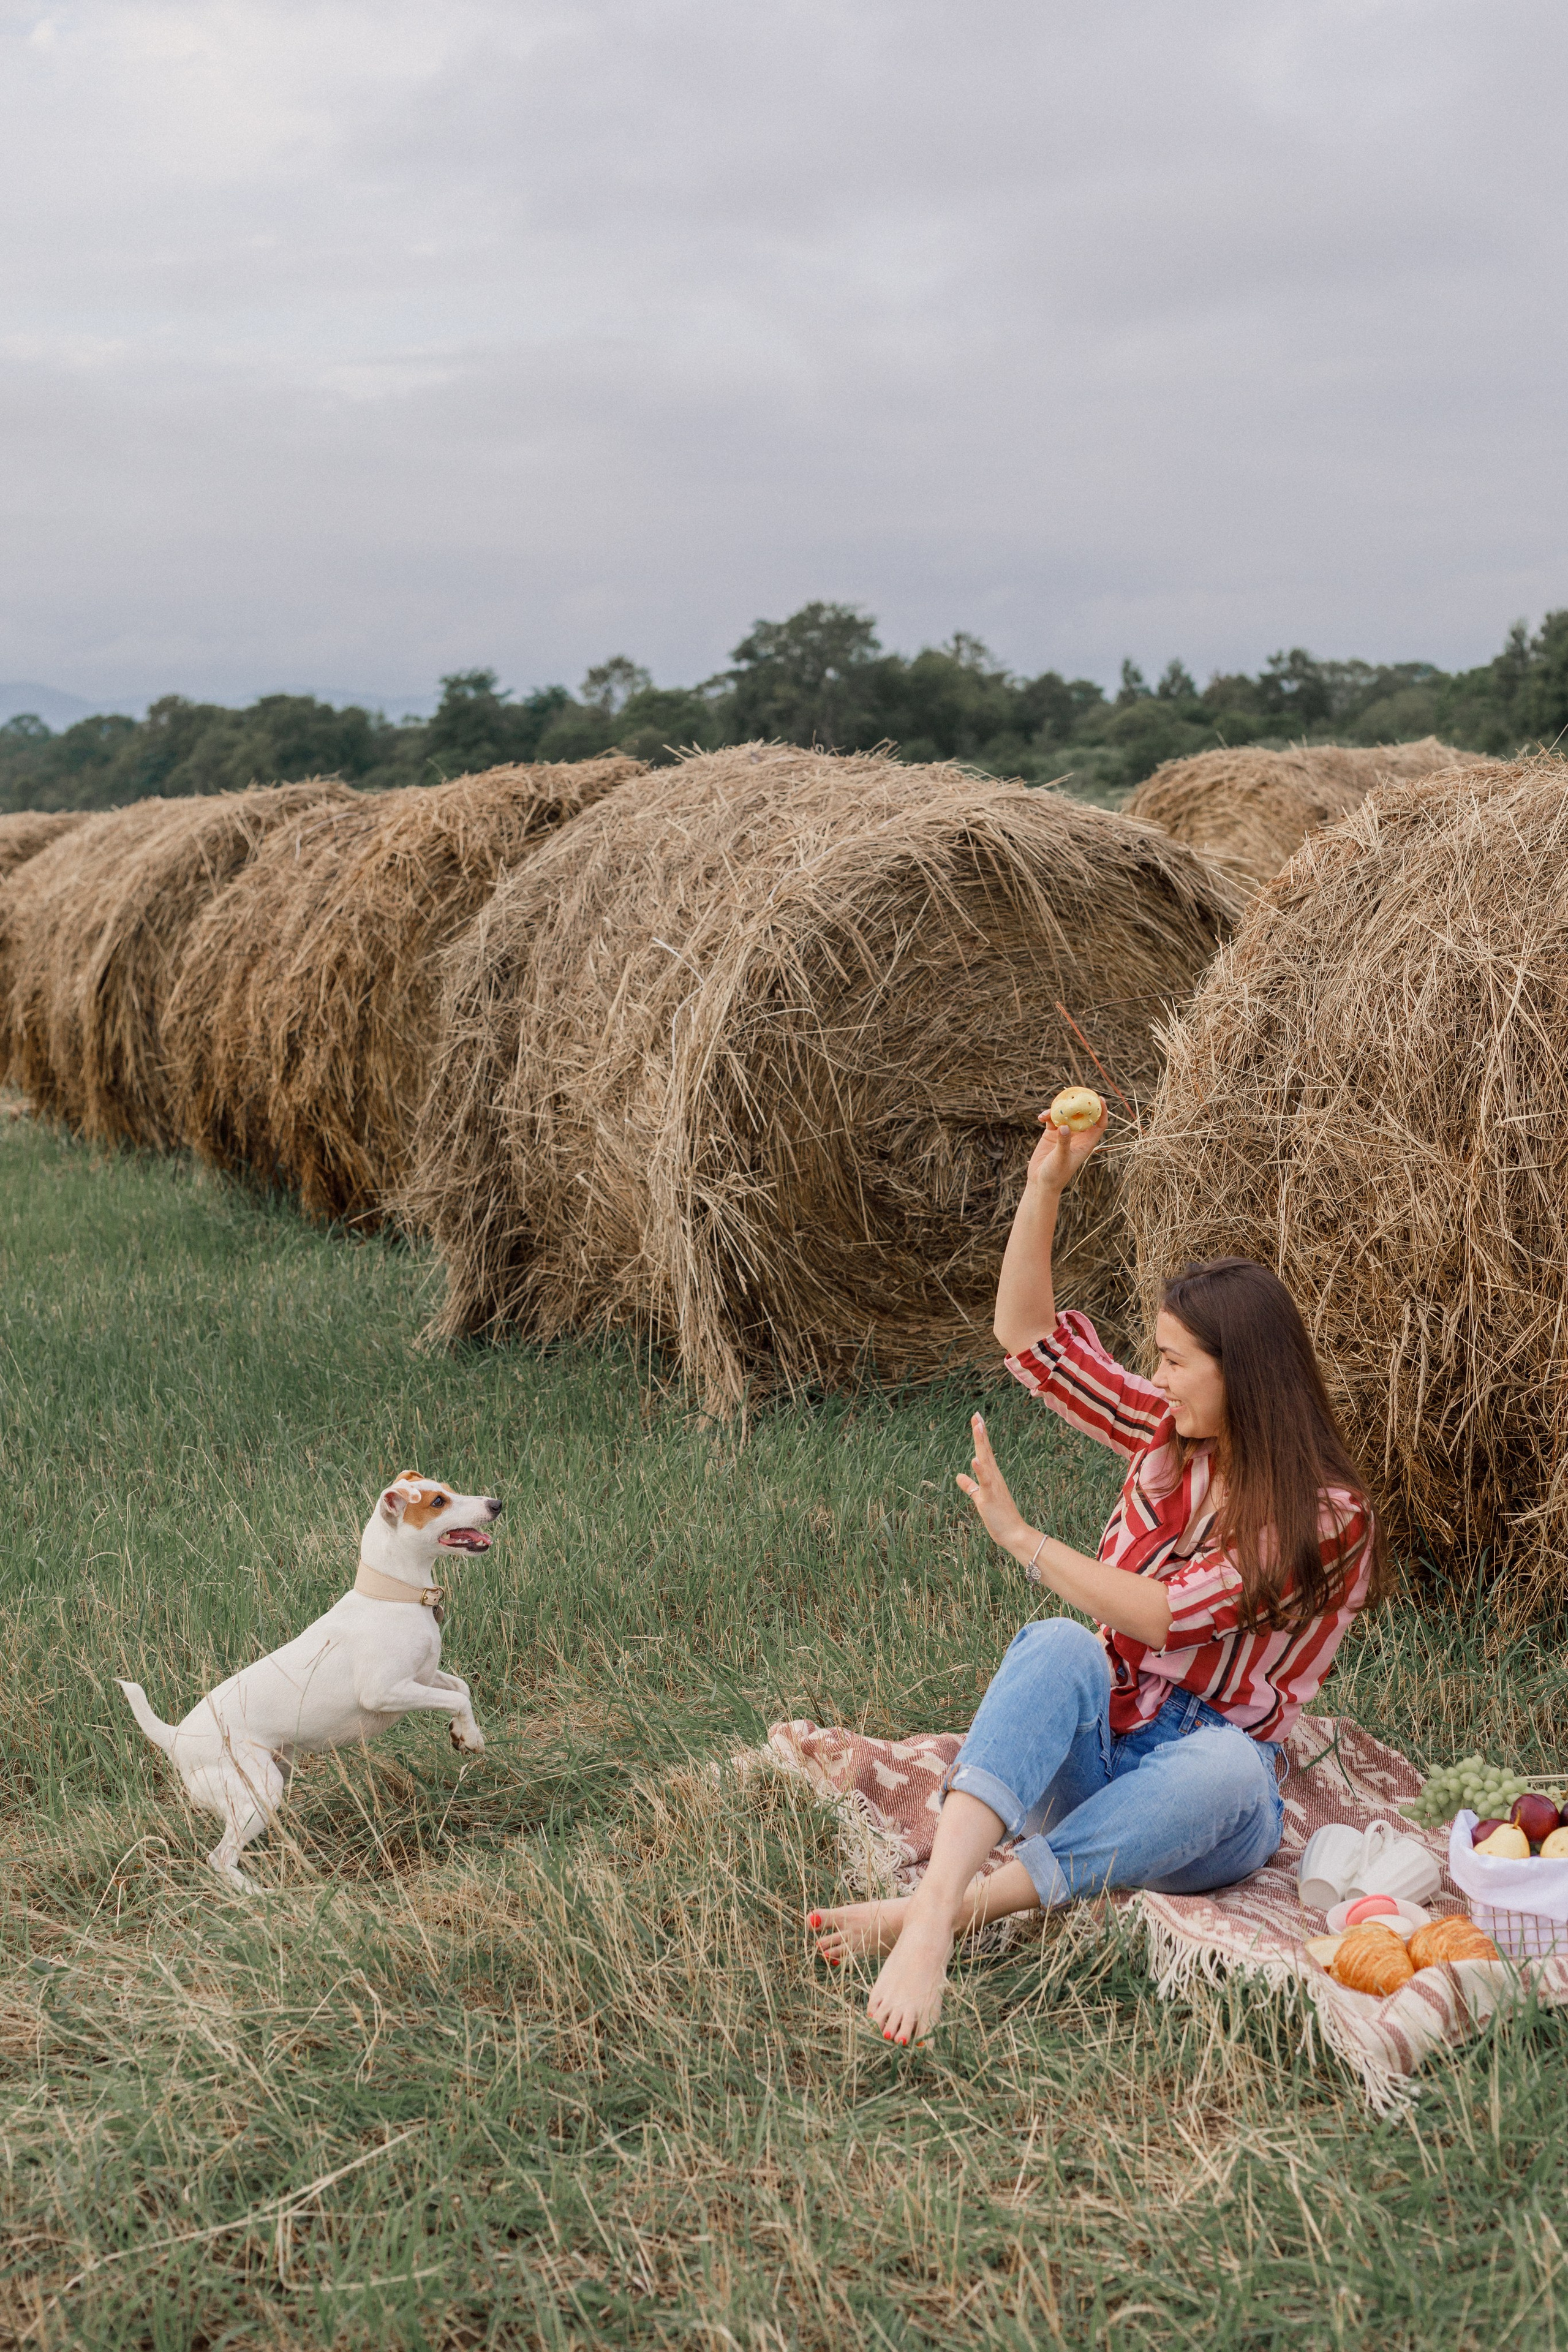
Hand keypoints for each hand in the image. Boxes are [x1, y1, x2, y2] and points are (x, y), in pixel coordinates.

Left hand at [955, 1414, 1029, 1553]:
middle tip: (976, 1415)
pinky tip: (975, 1459)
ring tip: (978, 1427)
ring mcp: (993, 1486)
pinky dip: (980, 1470)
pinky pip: (985, 1482)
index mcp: (991, 1477)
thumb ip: (969, 1486)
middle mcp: (994, 1477)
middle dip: (981, 1432)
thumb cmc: (999, 1517)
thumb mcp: (980, 1498)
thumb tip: (958, 1476)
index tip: (976, 1419)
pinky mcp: (991, 1497)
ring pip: (986, 1460)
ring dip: (982, 1444)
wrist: (1014, 1534)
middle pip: (986, 1451)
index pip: (984, 1452)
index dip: (980, 1435)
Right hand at [1025, 1102, 1107, 1192]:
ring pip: (1066, 1114)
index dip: (1102, 1111)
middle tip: (1074, 1093)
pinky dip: (1047, 1115)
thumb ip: (1063, 1143)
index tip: (1100, 1099)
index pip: (1099, 1124)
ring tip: (1051, 1109)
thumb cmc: (1055, 1175)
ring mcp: (1064, 1134)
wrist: (1040, 1182)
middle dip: (1080, 1104)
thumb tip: (1064, 1126)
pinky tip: (1040, 1117)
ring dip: (1059, 1109)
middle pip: (1083, 1115)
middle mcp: (1077, 1137)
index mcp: (1086, 1143)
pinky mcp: (1051, 1134)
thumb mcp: (1061, 1158)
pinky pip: (1052, 1119)